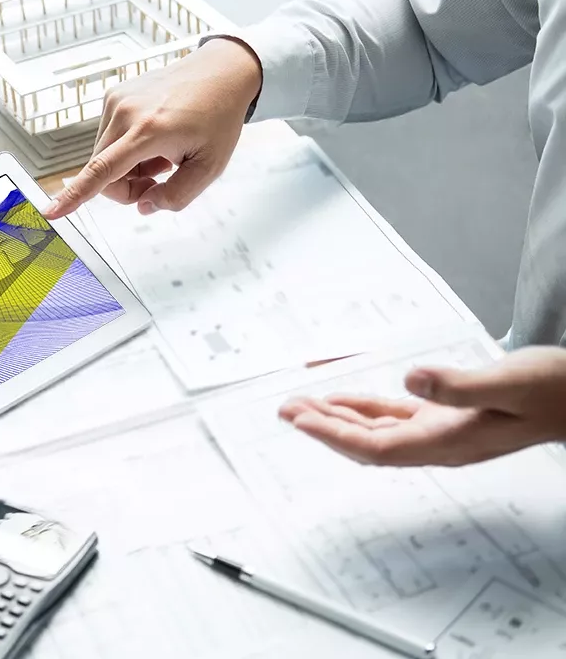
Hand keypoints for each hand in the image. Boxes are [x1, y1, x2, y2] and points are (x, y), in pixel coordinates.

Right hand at [44, 37, 261, 218]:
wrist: (221, 72)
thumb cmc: (218, 116)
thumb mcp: (210, 167)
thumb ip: (176, 196)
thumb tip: (144, 206)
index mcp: (149, 131)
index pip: (102, 171)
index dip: (75, 195)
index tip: (50, 211)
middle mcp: (126, 112)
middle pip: (102, 171)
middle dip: (126, 187)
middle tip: (160, 181)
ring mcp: (117, 100)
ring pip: (104, 156)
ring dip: (128, 167)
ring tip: (163, 155)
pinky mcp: (114, 95)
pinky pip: (108, 137)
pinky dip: (127, 148)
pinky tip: (155, 139)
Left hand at [278, 346, 565, 466]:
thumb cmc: (552, 390)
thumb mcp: (507, 383)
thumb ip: (458, 385)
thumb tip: (411, 380)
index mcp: (451, 441)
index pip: (378, 446)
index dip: (335, 434)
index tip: (301, 420)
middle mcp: (441, 443)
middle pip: (368, 443)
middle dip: (324, 429)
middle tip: (287, 412)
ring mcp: (443, 432)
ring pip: (377, 431)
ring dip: (338, 419)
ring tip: (303, 406)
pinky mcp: (447, 416)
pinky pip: (394, 417)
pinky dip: (364, 409)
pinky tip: (345, 400)